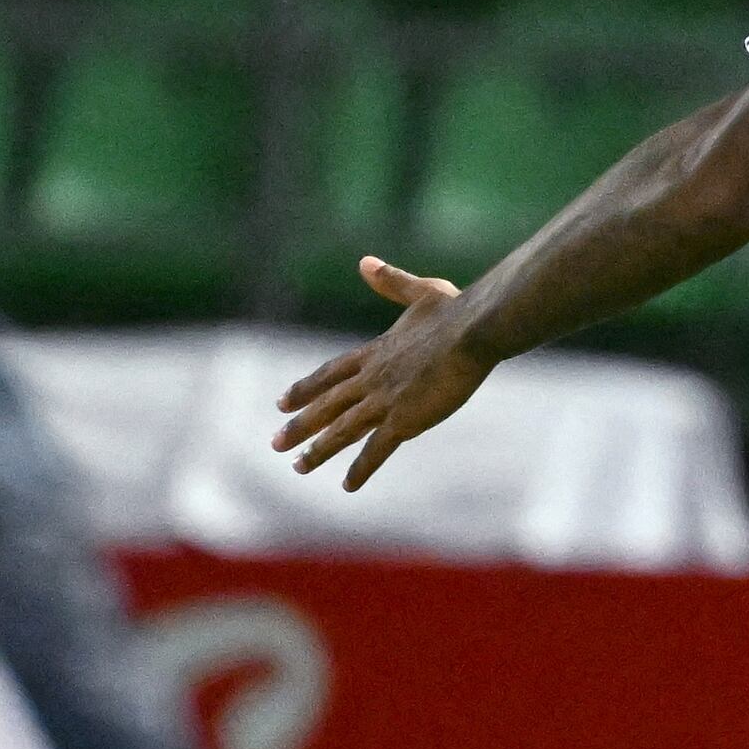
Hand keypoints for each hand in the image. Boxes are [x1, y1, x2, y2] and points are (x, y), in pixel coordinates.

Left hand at [272, 257, 490, 489]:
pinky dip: (361, 468)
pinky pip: (376, 450)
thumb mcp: (421, 292)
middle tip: (274, 444)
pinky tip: (348, 485)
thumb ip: (392, 282)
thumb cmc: (456, 311)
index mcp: (375, 352)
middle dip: (299, 426)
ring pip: (342, 430)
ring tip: (298, 467)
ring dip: (318, 451)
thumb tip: (366, 262)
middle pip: (326, 405)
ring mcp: (385, 401)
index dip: (305, 389)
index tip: (282, 402)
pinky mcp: (404, 419)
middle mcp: (371, 378)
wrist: (473, 331)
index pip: (330, 374)